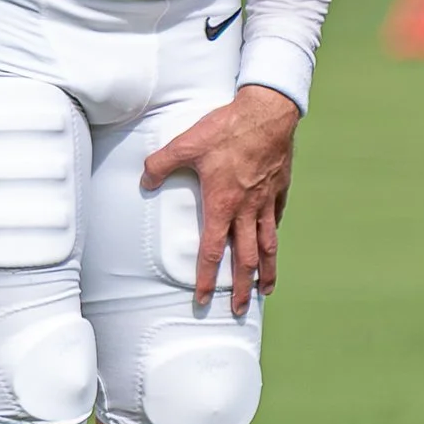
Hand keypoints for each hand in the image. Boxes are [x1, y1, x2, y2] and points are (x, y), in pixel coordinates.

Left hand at [143, 84, 298, 317]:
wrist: (267, 113)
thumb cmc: (227, 129)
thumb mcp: (186, 144)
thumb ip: (161, 164)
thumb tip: (145, 179)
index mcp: (222, 205)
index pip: (211, 251)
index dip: (205, 278)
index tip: (202, 299)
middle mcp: (246, 210)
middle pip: (244, 259)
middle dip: (240, 288)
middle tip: (237, 309)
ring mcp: (265, 202)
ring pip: (267, 246)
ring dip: (266, 271)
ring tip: (265, 290)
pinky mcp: (279, 189)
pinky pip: (276, 220)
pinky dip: (273, 236)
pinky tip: (272, 244)